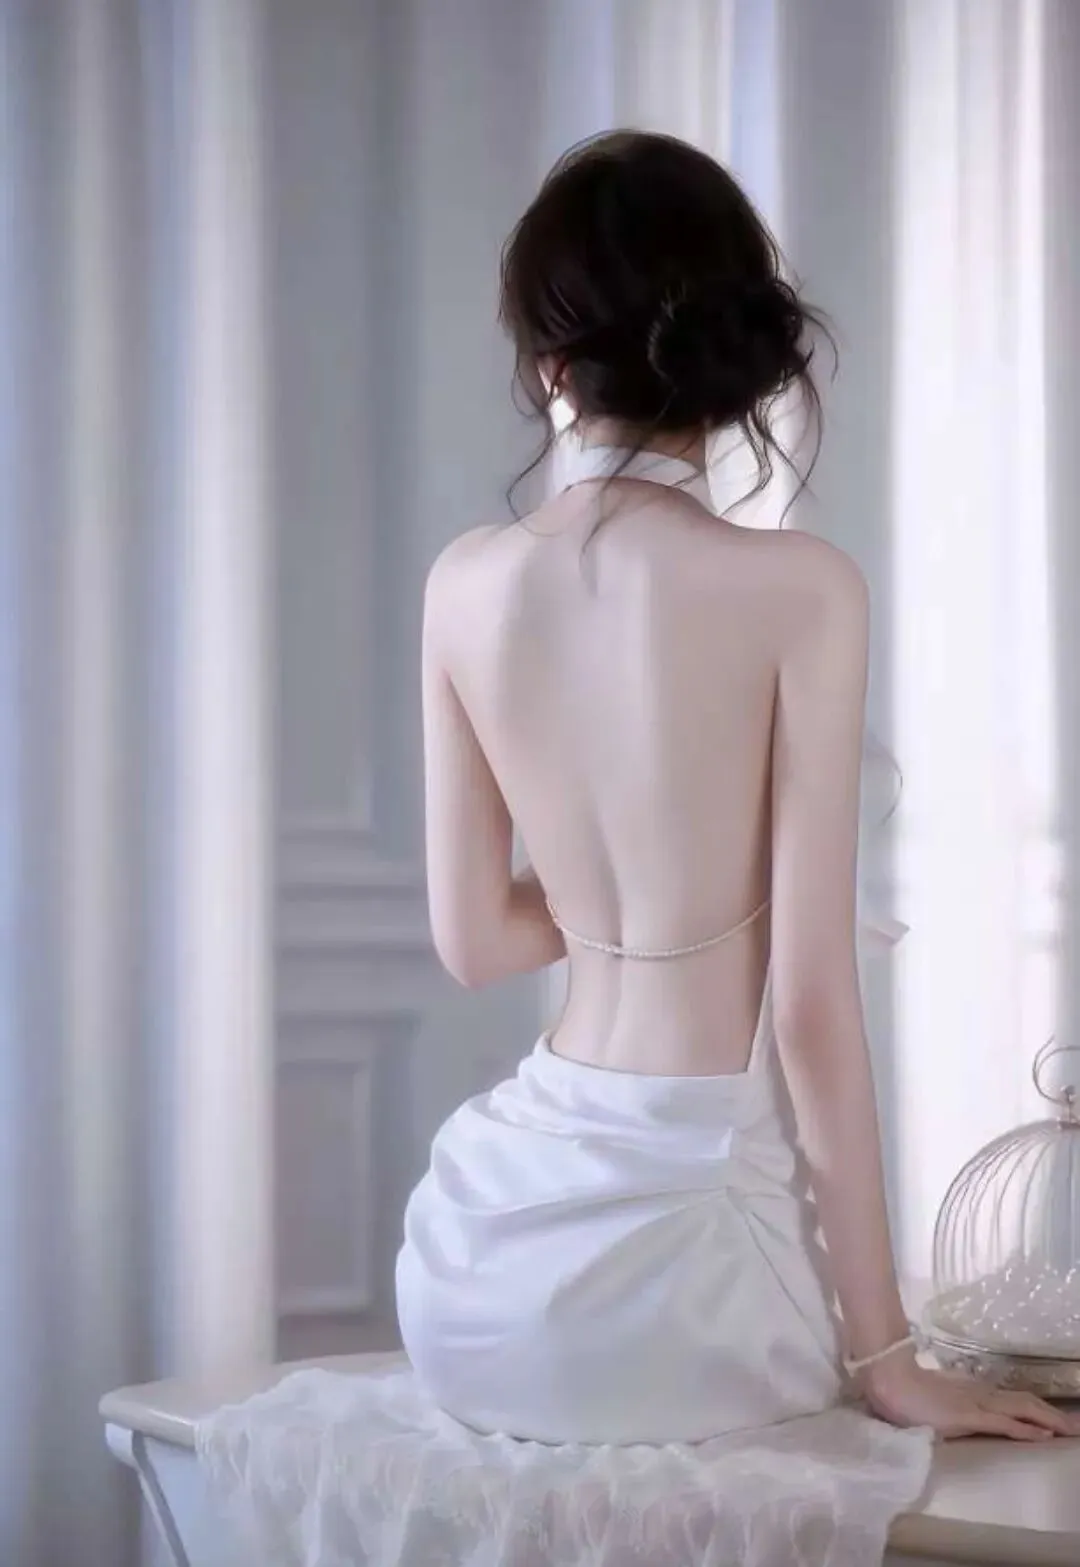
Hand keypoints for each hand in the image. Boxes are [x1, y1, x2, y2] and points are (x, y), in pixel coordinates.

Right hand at [861, 1351, 1079, 1441]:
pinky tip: (1044, 1435)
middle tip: (1076, 1426)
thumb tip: (951, 1407)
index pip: (1011, 1399)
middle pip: (1025, 1402)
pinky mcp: (969, 1416)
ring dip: (1050, 1420)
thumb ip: (944, 1401)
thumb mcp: (930, 1397)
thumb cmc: (901, 1389)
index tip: (1055, 1418)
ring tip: (1072, 1430)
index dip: (1036, 1408)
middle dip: (1053, 1414)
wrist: (887, 1378)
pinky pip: (1005, 1424)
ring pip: (1022, 1409)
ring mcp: (976, 1403)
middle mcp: (980, 1393)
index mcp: (971, 1390)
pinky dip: (1027, 1430)